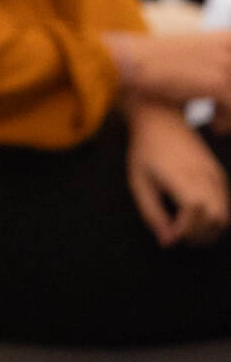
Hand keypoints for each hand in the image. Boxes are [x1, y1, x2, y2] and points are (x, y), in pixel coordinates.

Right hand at [106, 28, 230, 129]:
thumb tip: (220, 82)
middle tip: (221, 113)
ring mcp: (225, 64)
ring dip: (229, 114)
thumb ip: (213, 61)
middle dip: (230, 100)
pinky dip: (224, 121)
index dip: (229, 89)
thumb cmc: (157, 62)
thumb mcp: (191, 53)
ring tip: (217, 124)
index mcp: (226, 38)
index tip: (224, 100)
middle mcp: (229, 48)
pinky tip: (213, 126)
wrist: (133, 62)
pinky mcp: (217, 83)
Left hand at [125, 100, 230, 245]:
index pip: (195, 214)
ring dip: (209, 229)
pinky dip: (215, 217)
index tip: (168, 236)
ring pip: (225, 215)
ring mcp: (215, 174)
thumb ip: (152, 214)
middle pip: (217, 220)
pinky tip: (196, 215)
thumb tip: (167, 242)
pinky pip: (225, 203)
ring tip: (187, 229)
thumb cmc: (145, 151)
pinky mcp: (218, 173)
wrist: (160, 119)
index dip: (184, 232)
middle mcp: (204, 176)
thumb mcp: (139, 183)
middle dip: (199, 235)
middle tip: (179, 235)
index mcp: (182, 177)